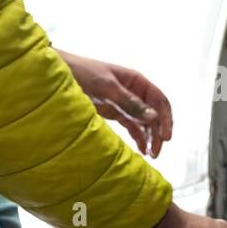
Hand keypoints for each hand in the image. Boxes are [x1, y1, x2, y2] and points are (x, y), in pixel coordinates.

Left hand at [58, 50, 172, 157]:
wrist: (60, 75)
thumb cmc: (83, 73)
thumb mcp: (107, 87)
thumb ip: (130, 102)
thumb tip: (153, 116)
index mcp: (137, 81)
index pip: (160, 101)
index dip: (166, 119)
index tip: (166, 137)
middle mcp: (135, 92)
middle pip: (155, 114)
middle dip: (158, 133)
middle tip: (156, 152)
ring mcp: (125, 103)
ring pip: (145, 123)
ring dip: (150, 137)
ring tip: (151, 154)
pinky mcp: (115, 113)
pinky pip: (132, 126)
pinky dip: (138, 137)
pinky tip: (142, 150)